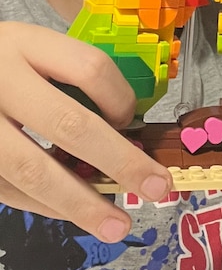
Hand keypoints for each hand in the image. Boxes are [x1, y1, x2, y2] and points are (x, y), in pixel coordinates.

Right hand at [0, 21, 173, 239]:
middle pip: (69, 125)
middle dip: (119, 161)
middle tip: (157, 186)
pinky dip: (44, 206)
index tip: (134, 120)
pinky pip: (7, 189)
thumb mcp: (32, 48)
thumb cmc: (0, 61)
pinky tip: (72, 212)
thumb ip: (70, 74)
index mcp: (27, 45)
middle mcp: (2, 82)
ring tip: (115, 224)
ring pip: (32, 169)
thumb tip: (123, 123)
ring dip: (80, 203)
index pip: (89, 68)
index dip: (120, 98)